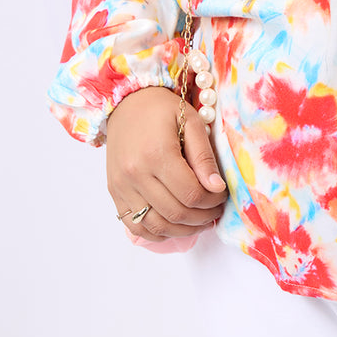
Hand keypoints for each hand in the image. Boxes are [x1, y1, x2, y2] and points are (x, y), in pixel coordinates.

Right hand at [106, 87, 226, 240]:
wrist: (126, 104)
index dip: (212, 201)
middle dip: (202, 217)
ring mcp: (122, 186)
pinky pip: (135, 226)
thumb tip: (217, 188)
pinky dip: (158, 232)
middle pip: (175, 213)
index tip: (222, 195)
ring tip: (200, 220)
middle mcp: (135, 174)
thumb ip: (204, 156)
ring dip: (183, 229)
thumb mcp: (191, 122)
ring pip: (156, 225)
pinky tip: (175, 225)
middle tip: (215, 209)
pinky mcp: (115, 193)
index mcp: (157, 154)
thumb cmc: (162, 109)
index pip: (191, 194)